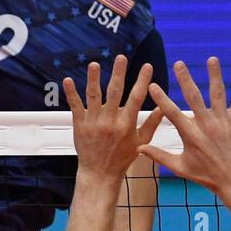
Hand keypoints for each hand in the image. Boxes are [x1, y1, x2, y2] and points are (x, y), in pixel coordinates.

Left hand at [64, 56, 162, 182]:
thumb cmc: (121, 158)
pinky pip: (75, 106)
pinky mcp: (80, 124)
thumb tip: (162, 107)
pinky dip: (71, 93)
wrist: (100, 173)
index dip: (142, 81)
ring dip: (93, 79)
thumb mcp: (141, 142)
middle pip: (115, 92)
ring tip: (94, 64)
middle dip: (119, 73)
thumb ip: (152, 123)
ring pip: (93, 96)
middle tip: (121, 57)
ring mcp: (94, 122)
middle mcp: (110, 121)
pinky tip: (67, 80)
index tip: (147, 66)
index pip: (136, 98)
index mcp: (126, 124)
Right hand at [139, 57, 230, 195]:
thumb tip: (138, 148)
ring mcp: (223, 122)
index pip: (172, 113)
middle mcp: (206, 125)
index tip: (152, 85)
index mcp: (191, 135)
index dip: (162, 99)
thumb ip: (159, 156)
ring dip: (215, 76)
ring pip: (218, 94)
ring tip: (212, 59)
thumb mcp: (180, 167)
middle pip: (194, 98)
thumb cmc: (206, 175)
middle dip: (186, 80)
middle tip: (179, 63)